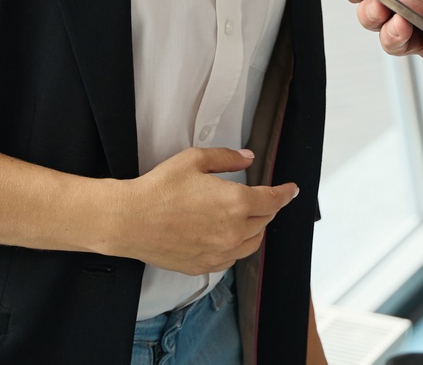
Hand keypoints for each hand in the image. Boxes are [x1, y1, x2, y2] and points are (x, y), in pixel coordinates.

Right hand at [107, 147, 297, 275]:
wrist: (129, 220)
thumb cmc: (159, 189)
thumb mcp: (194, 160)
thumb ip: (227, 158)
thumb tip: (248, 157)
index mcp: (235, 203)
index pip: (273, 200)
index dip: (285, 193)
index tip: (292, 190)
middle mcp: (232, 232)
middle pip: (264, 221)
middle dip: (268, 208)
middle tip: (264, 198)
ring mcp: (219, 252)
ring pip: (252, 243)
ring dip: (256, 229)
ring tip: (249, 218)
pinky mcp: (204, 265)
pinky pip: (232, 258)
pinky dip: (237, 247)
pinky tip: (228, 236)